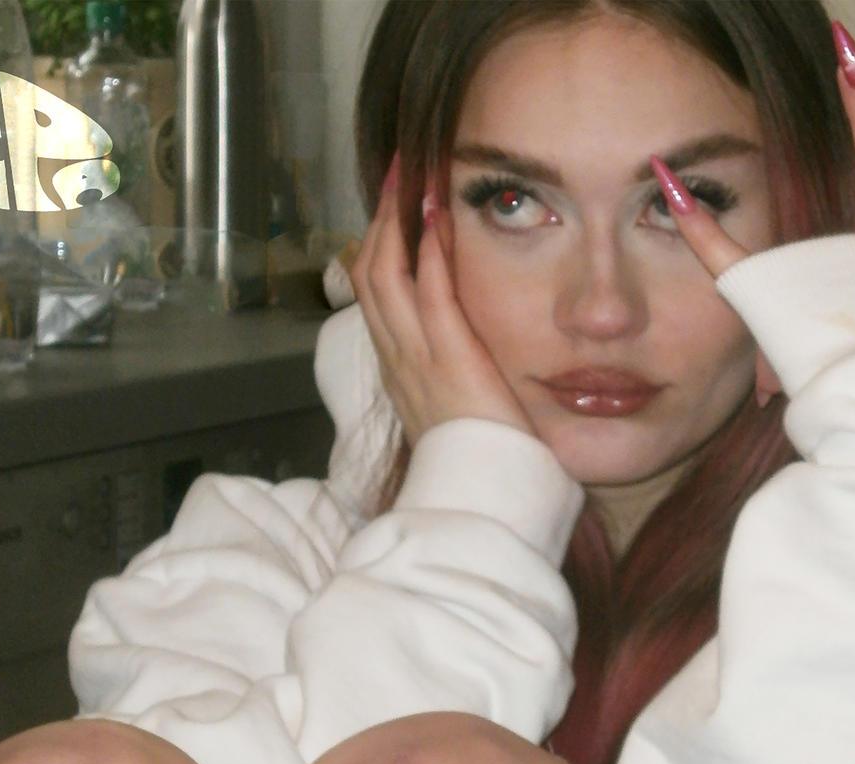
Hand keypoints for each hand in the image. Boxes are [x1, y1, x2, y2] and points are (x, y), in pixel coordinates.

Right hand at [348, 156, 536, 445]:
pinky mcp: (447, 358)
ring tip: (412, 173)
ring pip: (387, 274)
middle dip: (382, 220)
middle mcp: (398, 362)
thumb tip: (470, 359)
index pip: (377, 301)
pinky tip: (437, 210)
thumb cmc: (483, 465)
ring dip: (398, 219)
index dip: (379, 252)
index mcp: (401, 376)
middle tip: (398, 173)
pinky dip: (429, 247)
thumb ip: (455, 383)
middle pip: (370, 276)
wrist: (481, 499)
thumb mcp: (458, 418)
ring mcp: (416, 359)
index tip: (394, 215)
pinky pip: (430, 290)